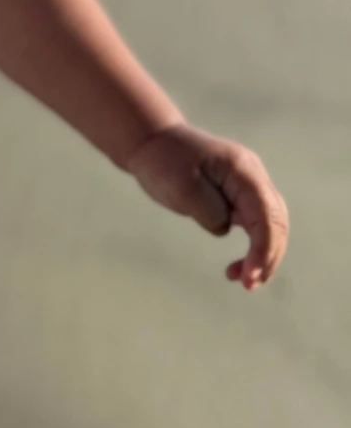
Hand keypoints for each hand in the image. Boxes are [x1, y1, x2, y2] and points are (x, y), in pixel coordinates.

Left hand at [125, 124, 288, 290]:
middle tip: (247, 285)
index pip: (266, 215)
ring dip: (263, 256)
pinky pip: (256, 226)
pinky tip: (238, 267)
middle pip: (276, 222)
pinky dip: (253, 249)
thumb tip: (226, 227)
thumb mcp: (182, 188)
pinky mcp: (238, 197)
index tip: (248, 277)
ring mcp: (248, 186)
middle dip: (268, 257)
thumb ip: (210, 210)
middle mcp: (253, 176)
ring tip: (242, 281)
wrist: (151, 142)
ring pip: (270, 226)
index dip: (262, 249)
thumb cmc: (163, 160)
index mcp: (243, 169)